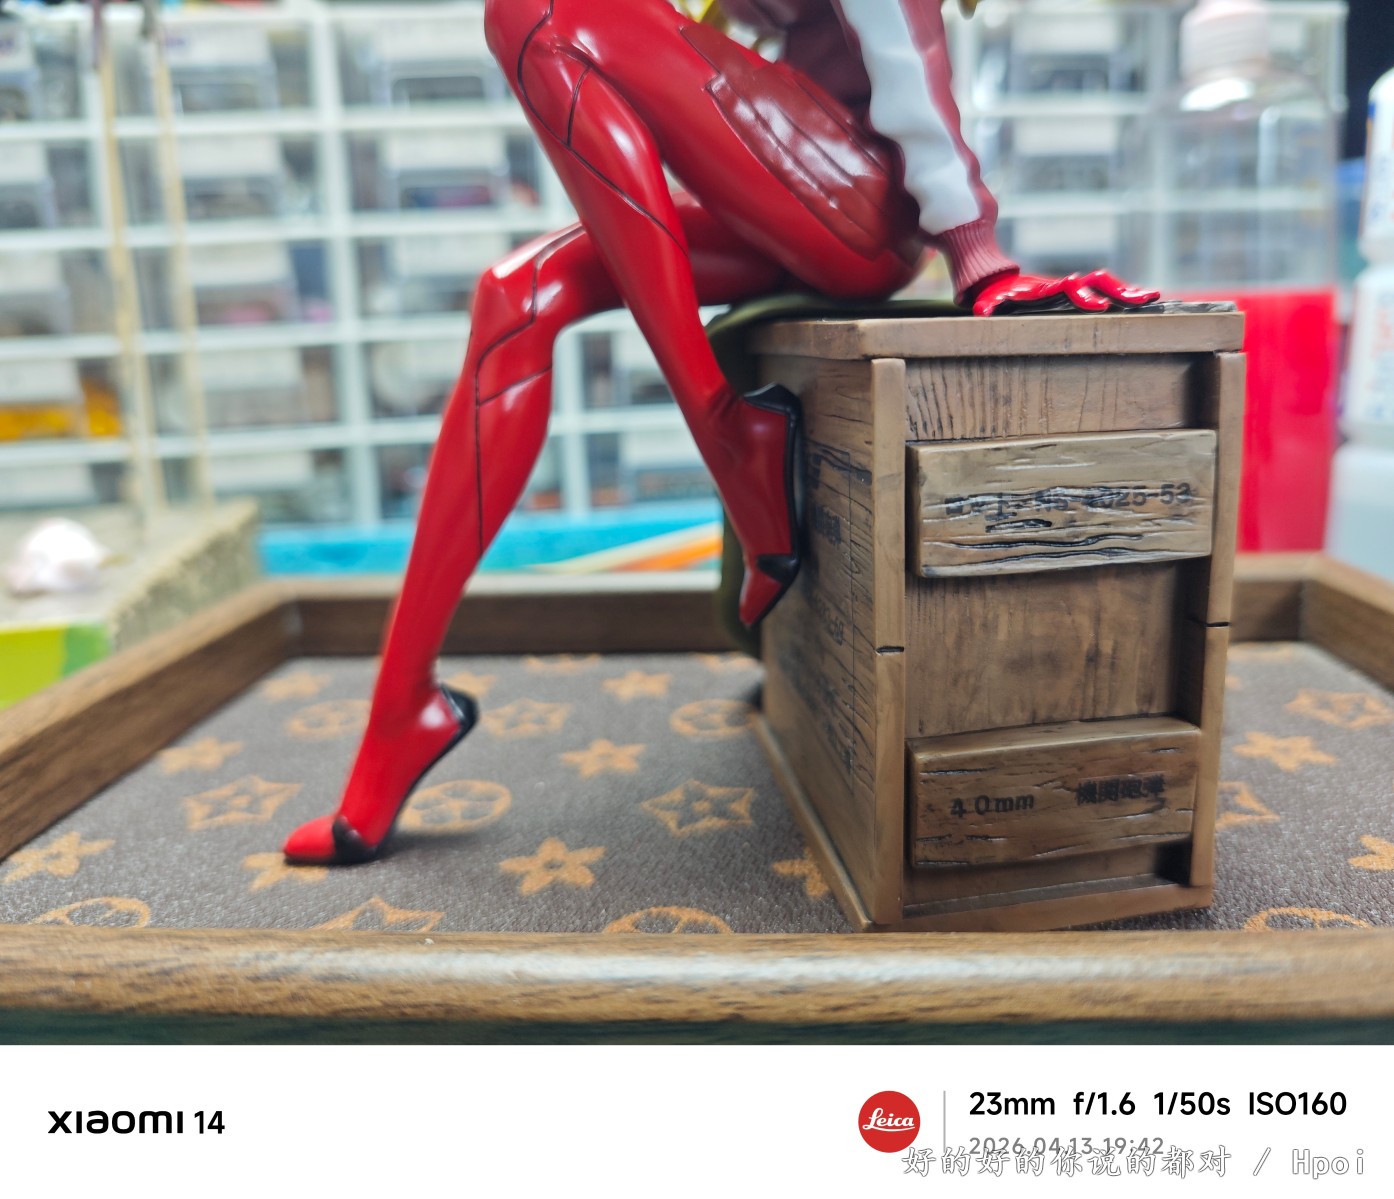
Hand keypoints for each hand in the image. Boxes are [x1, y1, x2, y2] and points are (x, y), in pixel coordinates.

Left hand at [972, 270, 1160, 316]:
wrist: (993, 278)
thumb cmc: (992, 295)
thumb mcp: (989, 300)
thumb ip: (987, 306)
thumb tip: (983, 312)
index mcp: (1044, 290)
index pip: (1068, 291)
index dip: (1084, 298)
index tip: (1101, 308)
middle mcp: (1061, 286)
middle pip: (1095, 283)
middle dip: (1118, 290)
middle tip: (1143, 299)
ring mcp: (1069, 288)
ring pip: (1103, 284)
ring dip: (1126, 291)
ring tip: (1152, 297)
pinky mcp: (1072, 293)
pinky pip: (1101, 290)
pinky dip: (1122, 294)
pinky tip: (1144, 300)